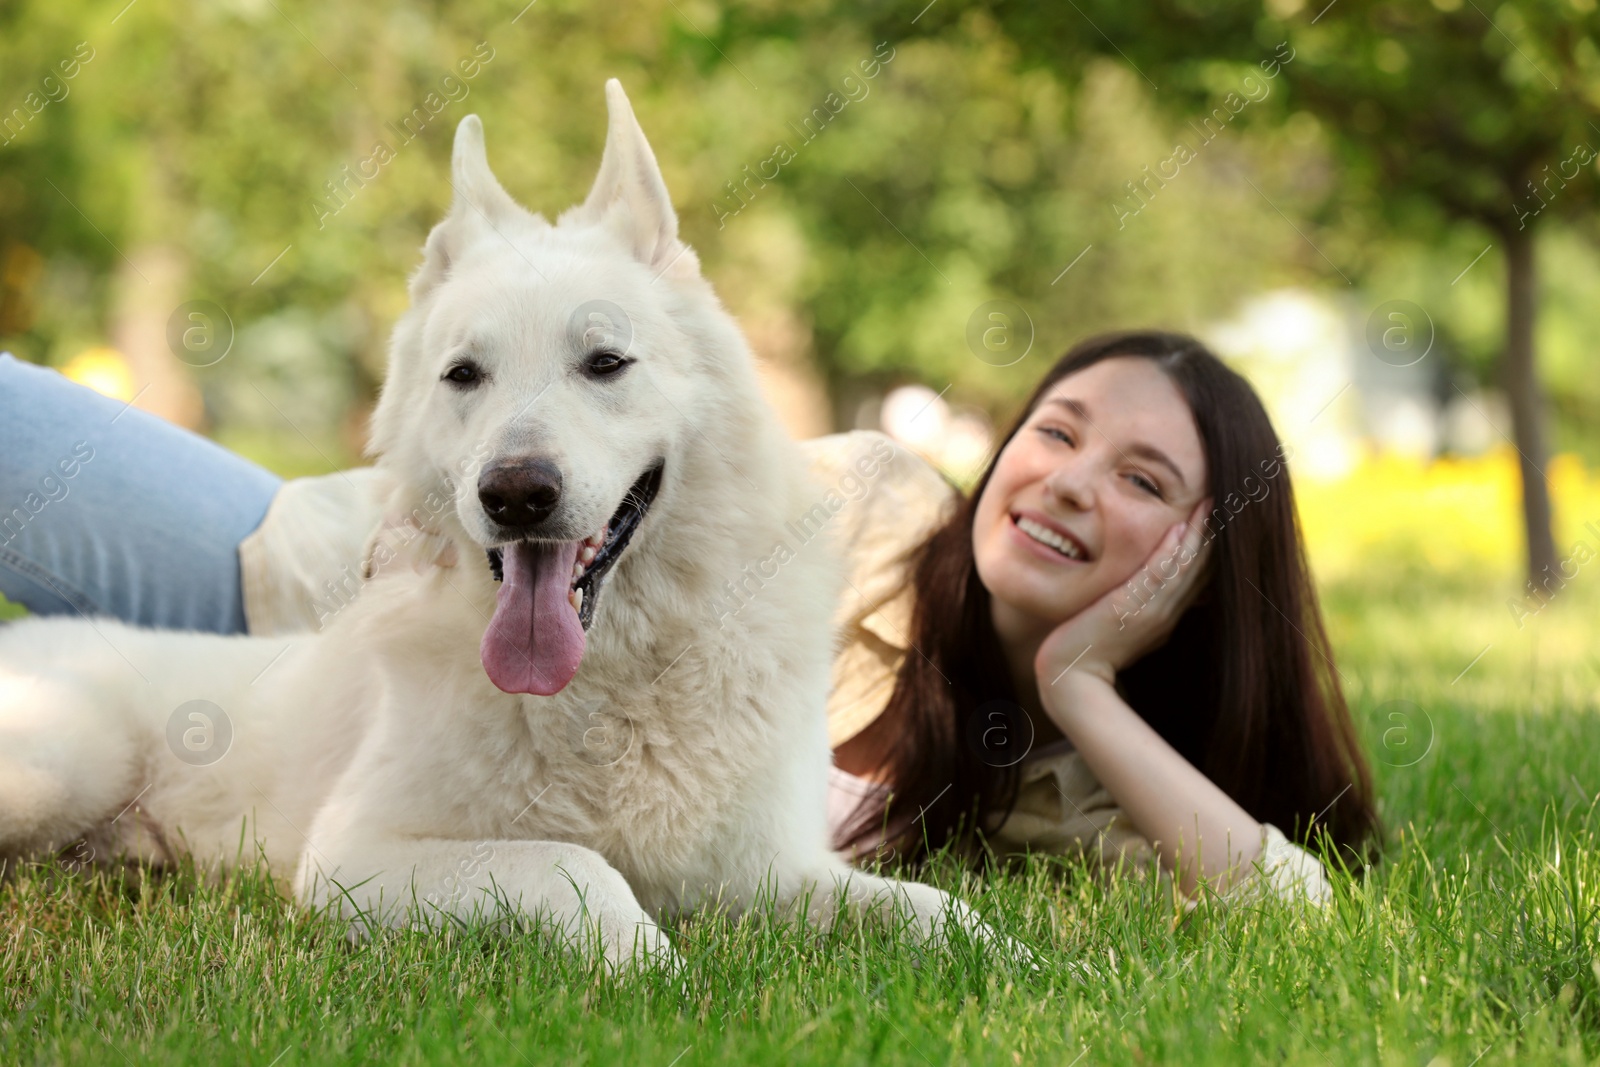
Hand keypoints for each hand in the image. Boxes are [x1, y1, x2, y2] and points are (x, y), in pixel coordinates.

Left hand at [1033, 497, 1212, 696]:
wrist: (1072, 676)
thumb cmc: (1093, 650)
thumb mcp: (1128, 625)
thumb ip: (1144, 608)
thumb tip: (1154, 592)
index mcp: (1168, 614)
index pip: (1200, 575)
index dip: (1215, 547)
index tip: (1225, 518)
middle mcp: (1167, 611)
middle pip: (1202, 567)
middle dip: (1217, 534)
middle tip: (1231, 502)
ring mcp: (1152, 610)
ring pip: (1185, 566)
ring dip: (1200, 534)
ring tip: (1213, 505)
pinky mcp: (1131, 607)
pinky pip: (1157, 575)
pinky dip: (1170, 551)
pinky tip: (1179, 528)